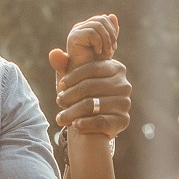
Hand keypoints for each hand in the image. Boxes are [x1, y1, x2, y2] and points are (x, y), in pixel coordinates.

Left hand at [49, 14, 130, 140]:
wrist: (93, 123)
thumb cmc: (82, 96)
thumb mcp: (73, 79)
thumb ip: (63, 65)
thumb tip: (53, 53)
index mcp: (116, 68)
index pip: (91, 69)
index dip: (73, 77)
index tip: (61, 86)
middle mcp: (124, 85)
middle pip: (90, 87)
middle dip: (69, 95)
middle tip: (58, 101)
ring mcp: (125, 103)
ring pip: (91, 105)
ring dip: (72, 112)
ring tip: (60, 117)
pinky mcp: (123, 120)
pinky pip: (100, 121)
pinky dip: (85, 123)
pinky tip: (75, 125)